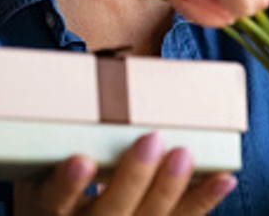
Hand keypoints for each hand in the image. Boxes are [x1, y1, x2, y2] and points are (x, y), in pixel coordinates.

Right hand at [13, 133, 237, 215]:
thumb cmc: (58, 170)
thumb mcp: (44, 155)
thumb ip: (64, 123)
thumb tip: (87, 67)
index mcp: (52, 204)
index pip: (55, 199)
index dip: (68, 185)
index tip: (81, 161)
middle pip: (108, 212)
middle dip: (132, 178)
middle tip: (151, 139)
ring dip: (168, 188)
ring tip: (184, 153)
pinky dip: (203, 199)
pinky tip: (224, 178)